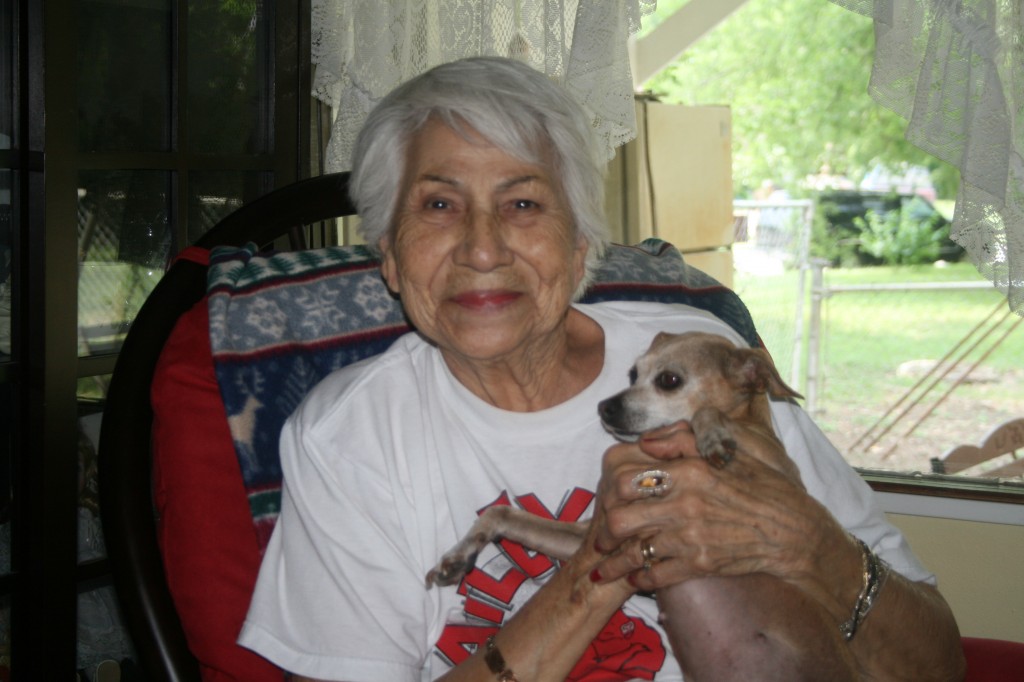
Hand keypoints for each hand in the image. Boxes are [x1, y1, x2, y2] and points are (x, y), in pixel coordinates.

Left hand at [590, 420, 856, 607]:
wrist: (795, 531)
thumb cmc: (767, 485)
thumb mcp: (732, 447)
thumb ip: (685, 437)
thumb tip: (647, 440)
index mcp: (690, 472)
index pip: (628, 479)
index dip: (610, 489)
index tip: (608, 495)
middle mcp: (685, 505)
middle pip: (621, 520)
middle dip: (605, 530)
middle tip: (601, 537)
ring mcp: (691, 537)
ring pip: (634, 552)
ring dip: (614, 562)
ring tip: (604, 567)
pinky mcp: (701, 564)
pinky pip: (657, 576)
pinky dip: (641, 578)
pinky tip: (635, 578)